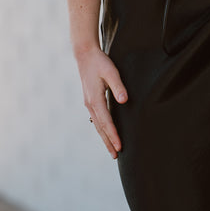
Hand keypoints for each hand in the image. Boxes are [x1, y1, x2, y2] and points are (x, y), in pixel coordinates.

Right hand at [76, 43, 127, 157]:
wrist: (85, 54)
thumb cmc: (99, 62)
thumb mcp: (111, 71)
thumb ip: (118, 86)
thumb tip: (124, 100)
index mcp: (95, 99)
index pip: (106, 121)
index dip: (113, 135)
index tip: (119, 146)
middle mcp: (90, 104)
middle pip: (100, 128)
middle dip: (108, 142)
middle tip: (116, 156)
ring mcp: (89, 103)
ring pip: (98, 125)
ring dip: (105, 138)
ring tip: (112, 150)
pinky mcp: (90, 101)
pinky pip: (97, 119)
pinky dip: (102, 129)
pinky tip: (106, 134)